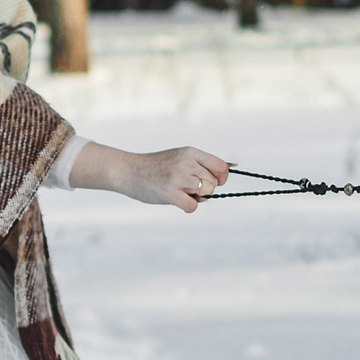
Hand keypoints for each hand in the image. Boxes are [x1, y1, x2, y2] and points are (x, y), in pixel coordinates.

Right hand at [71, 142, 228, 212]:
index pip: (221, 167)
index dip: (221, 178)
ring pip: (206, 194)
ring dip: (196, 197)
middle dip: (205, 189)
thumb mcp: (180, 157)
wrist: (128, 171)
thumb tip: (230, 168)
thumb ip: (202, 163)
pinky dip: (188, 207)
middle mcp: (186, 163)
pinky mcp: (170, 193)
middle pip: (214, 183)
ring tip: (181, 192)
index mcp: (191, 152)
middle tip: (188, 187)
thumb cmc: (157, 167)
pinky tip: (176, 200)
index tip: (213, 182)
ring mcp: (178, 178)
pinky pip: (193, 206)